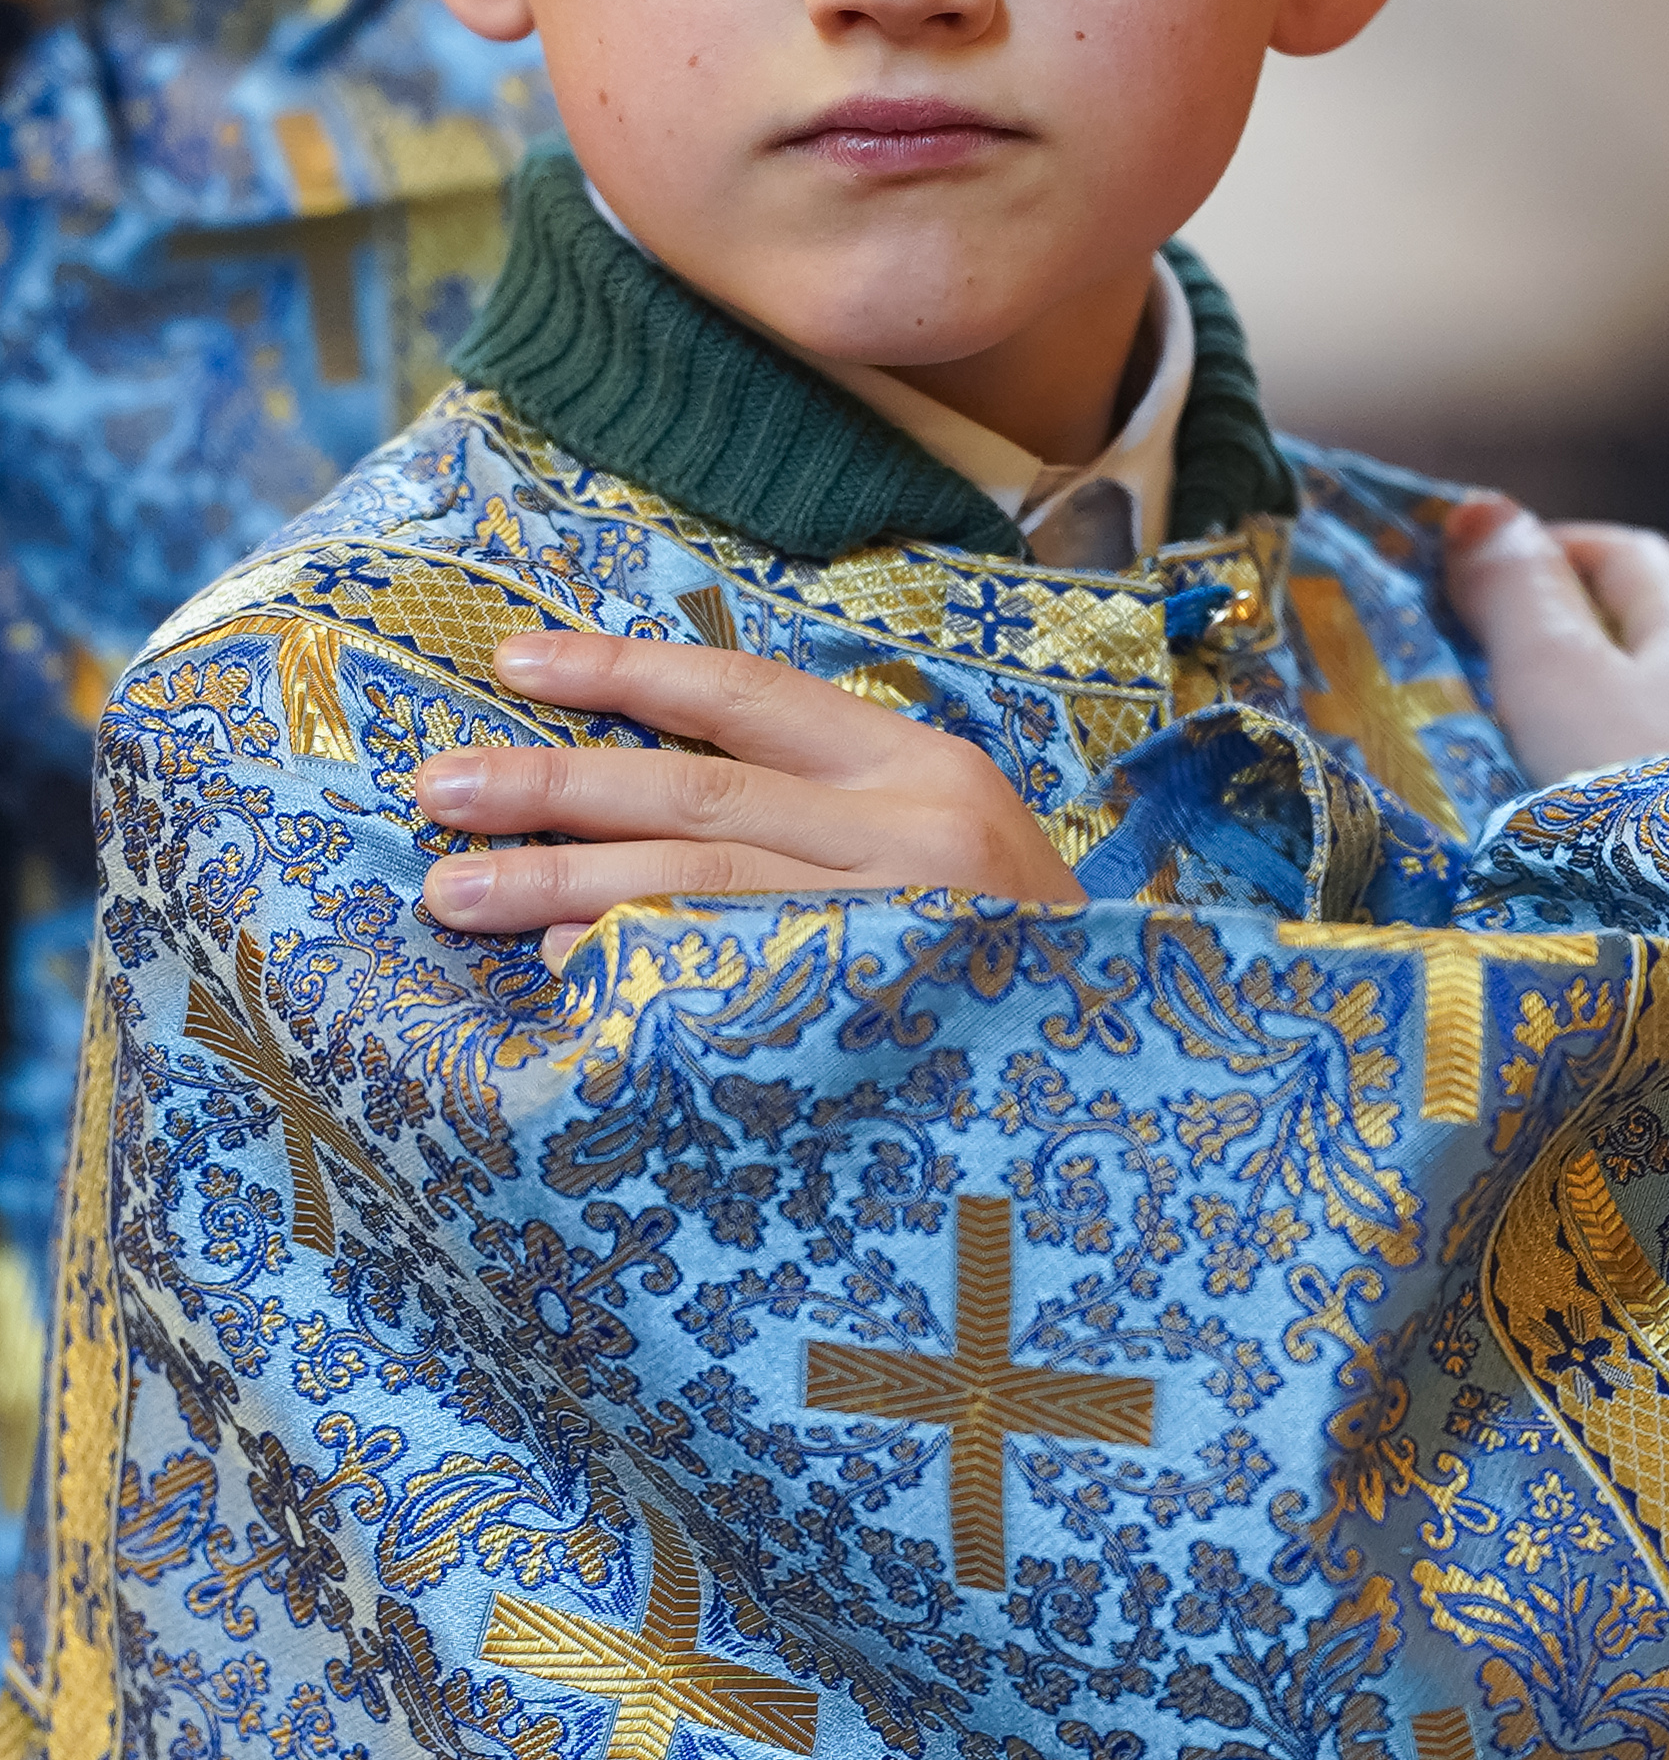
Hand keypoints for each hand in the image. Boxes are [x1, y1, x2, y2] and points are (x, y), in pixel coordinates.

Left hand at [412, 633, 1087, 954]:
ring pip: (700, 886)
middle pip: (700, 791)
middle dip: (555, 786)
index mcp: (930, 773)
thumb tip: (651, 802)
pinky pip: (731, 985)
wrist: (1138, 1096)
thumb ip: (832, 814)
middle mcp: (918, 837)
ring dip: (562, 885)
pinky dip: (638, 972)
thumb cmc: (1015, 972)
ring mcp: (901, 930)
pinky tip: (561, 978)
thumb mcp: (951, 857)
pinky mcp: (884, 1020)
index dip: (627, 670)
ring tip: (454, 892)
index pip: (753, 696)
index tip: (513, 663)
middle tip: (439, 791)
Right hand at [1443, 498, 1668, 784]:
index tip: (1469, 579)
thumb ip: (1520, 600)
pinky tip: (1581, 835)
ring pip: (1660, 720)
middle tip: (1474, 676)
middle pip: (1648, 637)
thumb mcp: (1562, 681)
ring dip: (1592, 724)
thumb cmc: (1662, 787)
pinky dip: (1619, 790)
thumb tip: (1480, 510)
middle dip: (1567, 640)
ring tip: (1510, 762)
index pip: (1623, 555)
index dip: (1546, 551)